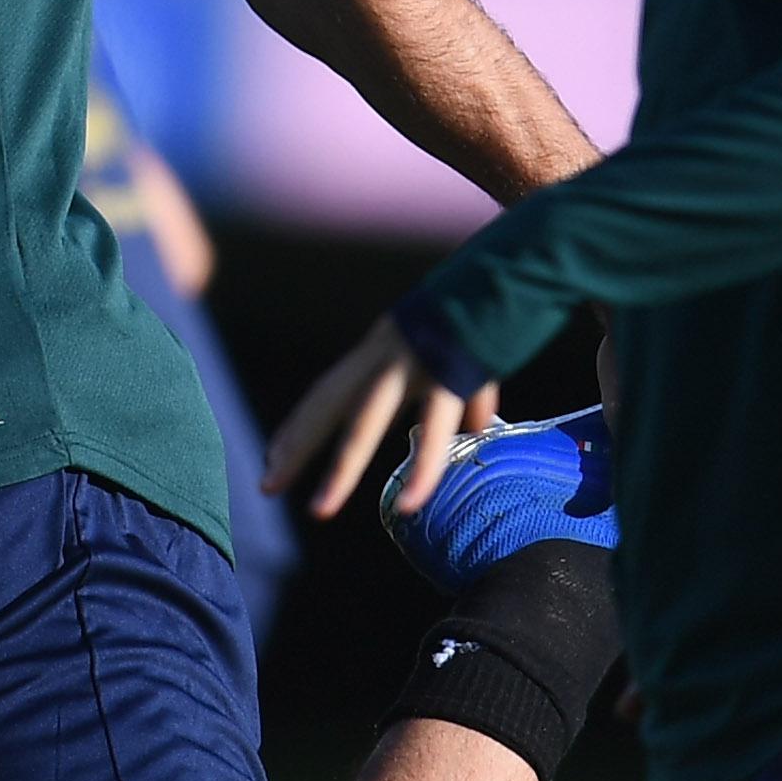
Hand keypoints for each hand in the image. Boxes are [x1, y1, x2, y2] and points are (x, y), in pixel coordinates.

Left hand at [263, 315, 496, 518]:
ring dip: (340, 467)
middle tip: (265, 485)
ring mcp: (412, 361)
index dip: (301, 424)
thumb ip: (464, 393)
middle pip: (327, 403)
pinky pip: (434, 429)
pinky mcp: (450, 371)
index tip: (274, 457)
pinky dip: (422, 468)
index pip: (328, 391)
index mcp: (381, 349)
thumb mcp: (466, 356)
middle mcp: (385, 353)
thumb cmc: (493, 312)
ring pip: (365, 420)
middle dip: (295, 444)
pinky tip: (411, 503)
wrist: (516, 269)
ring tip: (318, 510)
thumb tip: (476, 426)